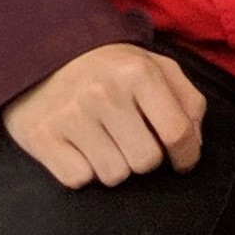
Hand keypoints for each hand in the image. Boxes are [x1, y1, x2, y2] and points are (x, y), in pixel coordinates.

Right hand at [3, 43, 204, 188]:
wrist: (46, 54)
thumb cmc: (111, 68)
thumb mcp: (157, 68)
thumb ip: (188, 102)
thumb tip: (193, 145)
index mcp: (139, 74)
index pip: (177, 132)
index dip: (186, 155)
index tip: (183, 162)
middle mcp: (104, 94)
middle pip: (145, 161)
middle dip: (146, 158)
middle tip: (133, 142)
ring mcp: (70, 116)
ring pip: (114, 175)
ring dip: (115, 166)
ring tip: (105, 141)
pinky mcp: (41, 136)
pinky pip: (78, 180)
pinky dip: (83, 171)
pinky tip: (80, 148)